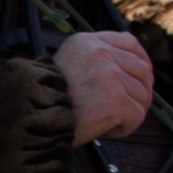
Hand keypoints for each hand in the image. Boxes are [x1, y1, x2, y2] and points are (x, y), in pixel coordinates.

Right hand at [53, 31, 153, 146]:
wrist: (30, 122)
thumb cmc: (47, 100)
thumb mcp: (67, 64)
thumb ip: (96, 58)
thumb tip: (133, 61)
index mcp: (87, 42)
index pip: (129, 42)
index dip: (141, 61)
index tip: (140, 77)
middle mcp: (100, 52)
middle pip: (142, 69)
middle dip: (141, 90)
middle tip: (129, 107)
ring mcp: (110, 75)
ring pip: (142, 94)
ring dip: (131, 112)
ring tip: (110, 121)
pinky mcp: (116, 99)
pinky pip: (137, 115)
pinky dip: (126, 127)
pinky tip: (108, 130)